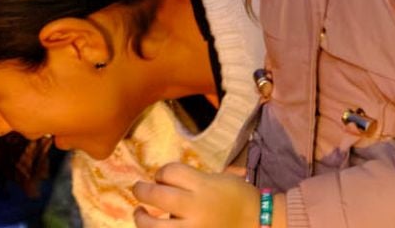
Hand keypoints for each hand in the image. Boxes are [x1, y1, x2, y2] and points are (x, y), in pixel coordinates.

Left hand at [134, 164, 280, 227]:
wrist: (256, 222)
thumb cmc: (237, 198)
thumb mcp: (217, 179)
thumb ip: (192, 180)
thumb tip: (163, 183)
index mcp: (203, 185)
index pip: (170, 172)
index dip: (161, 172)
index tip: (161, 176)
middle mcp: (195, 207)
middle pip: (157, 195)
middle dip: (141, 190)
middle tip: (138, 188)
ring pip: (154, 226)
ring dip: (141, 218)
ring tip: (139, 212)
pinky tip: (155, 227)